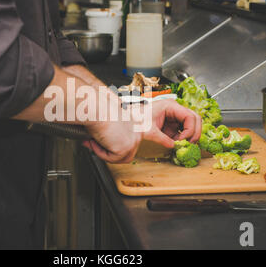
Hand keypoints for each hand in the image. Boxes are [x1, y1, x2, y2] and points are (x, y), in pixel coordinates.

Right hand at [82, 99, 200, 163]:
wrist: (97, 108)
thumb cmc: (100, 111)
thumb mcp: (111, 123)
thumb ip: (112, 134)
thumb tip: (101, 142)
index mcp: (137, 123)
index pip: (151, 135)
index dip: (161, 139)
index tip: (170, 143)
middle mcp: (138, 132)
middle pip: (125, 154)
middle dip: (108, 152)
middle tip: (95, 142)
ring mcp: (133, 141)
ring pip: (116, 158)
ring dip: (103, 151)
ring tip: (96, 138)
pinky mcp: (125, 147)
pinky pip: (110, 158)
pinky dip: (100, 151)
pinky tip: (96, 140)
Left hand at [142, 99, 201, 147]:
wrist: (131, 120)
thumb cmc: (138, 120)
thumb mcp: (149, 130)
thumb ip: (161, 138)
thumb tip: (173, 146)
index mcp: (170, 106)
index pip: (189, 116)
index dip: (190, 129)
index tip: (183, 140)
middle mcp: (175, 110)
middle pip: (195, 119)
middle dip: (195, 132)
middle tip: (190, 144)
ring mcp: (175, 117)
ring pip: (192, 124)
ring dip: (191, 135)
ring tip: (185, 145)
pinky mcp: (172, 125)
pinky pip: (184, 131)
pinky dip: (184, 138)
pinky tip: (178, 144)